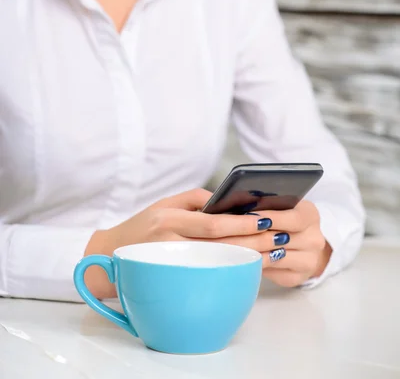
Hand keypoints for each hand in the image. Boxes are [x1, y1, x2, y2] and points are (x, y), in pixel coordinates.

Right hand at [84, 189, 272, 298]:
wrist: (109, 255)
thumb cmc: (141, 225)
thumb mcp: (164, 203)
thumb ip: (195, 199)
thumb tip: (228, 201)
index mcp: (167, 218)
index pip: (211, 223)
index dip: (240, 224)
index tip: (264, 220)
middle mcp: (168, 242)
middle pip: (219, 246)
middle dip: (252, 242)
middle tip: (279, 239)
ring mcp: (170, 264)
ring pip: (217, 263)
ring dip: (248, 259)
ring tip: (273, 254)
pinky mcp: (171, 280)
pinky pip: (208, 274)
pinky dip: (231, 270)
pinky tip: (249, 267)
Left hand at [216, 200, 331, 287]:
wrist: (302, 243)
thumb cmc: (282, 218)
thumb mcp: (280, 205)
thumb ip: (265, 203)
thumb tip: (237, 201)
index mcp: (310, 215)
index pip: (292, 218)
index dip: (268, 217)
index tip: (245, 215)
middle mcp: (314, 239)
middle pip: (282, 239)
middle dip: (252, 236)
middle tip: (227, 234)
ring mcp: (309, 260)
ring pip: (275, 257)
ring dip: (251, 252)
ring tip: (228, 246)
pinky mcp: (297, 277)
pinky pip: (273, 271)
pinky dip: (256, 264)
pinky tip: (240, 258)